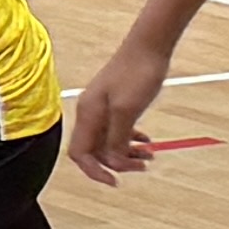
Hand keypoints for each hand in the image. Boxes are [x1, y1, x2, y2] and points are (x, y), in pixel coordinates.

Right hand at [66, 32, 176, 182]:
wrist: (149, 46)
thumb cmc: (137, 74)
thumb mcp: (127, 111)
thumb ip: (117, 138)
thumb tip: (113, 161)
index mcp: (88, 114)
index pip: (80, 154)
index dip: (94, 171)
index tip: (115, 181)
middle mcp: (90, 113)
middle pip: (95, 151)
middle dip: (117, 163)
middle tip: (142, 166)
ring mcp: (102, 108)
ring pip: (109, 142)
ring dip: (127, 153)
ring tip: (149, 155)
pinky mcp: (115, 103)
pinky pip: (118, 130)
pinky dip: (131, 139)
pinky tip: (146, 140)